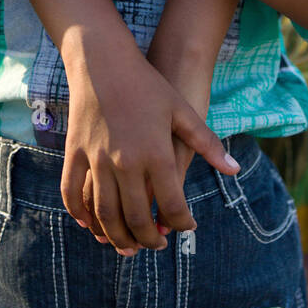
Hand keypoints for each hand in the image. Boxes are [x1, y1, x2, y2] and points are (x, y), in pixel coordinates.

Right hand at [61, 36, 239, 256]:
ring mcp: (96, 159)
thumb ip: (208, 143)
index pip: (172, 205)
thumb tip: (234, 170)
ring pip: (104, 214)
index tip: (188, 227)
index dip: (182, 222)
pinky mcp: (75, 153)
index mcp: (156, 154)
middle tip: (157, 245)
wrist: (104, 61)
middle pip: (136, 218)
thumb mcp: (182, 110)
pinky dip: (80, 214)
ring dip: (116, 237)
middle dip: (148, 239)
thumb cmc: (148, 84)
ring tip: (128, 246)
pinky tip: (90, 225)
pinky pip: (73, 193)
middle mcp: (126, 162)